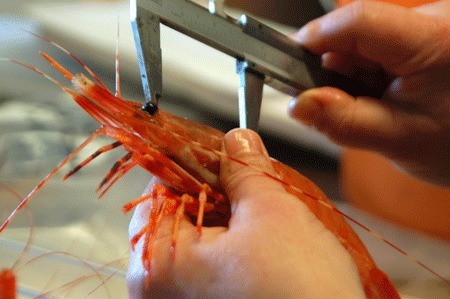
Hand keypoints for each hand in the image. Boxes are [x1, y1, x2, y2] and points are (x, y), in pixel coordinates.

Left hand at [127, 129, 363, 297]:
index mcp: (158, 264)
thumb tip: (236, 141)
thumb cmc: (299, 292)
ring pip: (195, 241)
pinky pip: (208, 266)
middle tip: (244, 178)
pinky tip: (258, 239)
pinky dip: (229, 246)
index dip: (190, 164)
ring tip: (258, 208)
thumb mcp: (272, 214)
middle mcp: (158, 293)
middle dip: (212, 191)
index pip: (158, 191)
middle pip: (176, 216)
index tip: (218, 152)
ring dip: (224, 219)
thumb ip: (246, 170)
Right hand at [289, 1, 449, 185]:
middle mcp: (434, 22)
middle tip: (334, 106)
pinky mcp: (423, 36)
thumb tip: (299, 105)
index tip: (286, 61)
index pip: (357, 20)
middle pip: (354, 32)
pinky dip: (366, 75)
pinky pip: (377, 48)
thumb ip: (344, 122)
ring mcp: (429, 27)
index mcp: (434, 42)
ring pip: (361, 42)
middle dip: (332, 70)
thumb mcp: (398, 140)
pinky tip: (379, 98)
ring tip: (370, 108)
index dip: (314, 38)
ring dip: (350, 76)